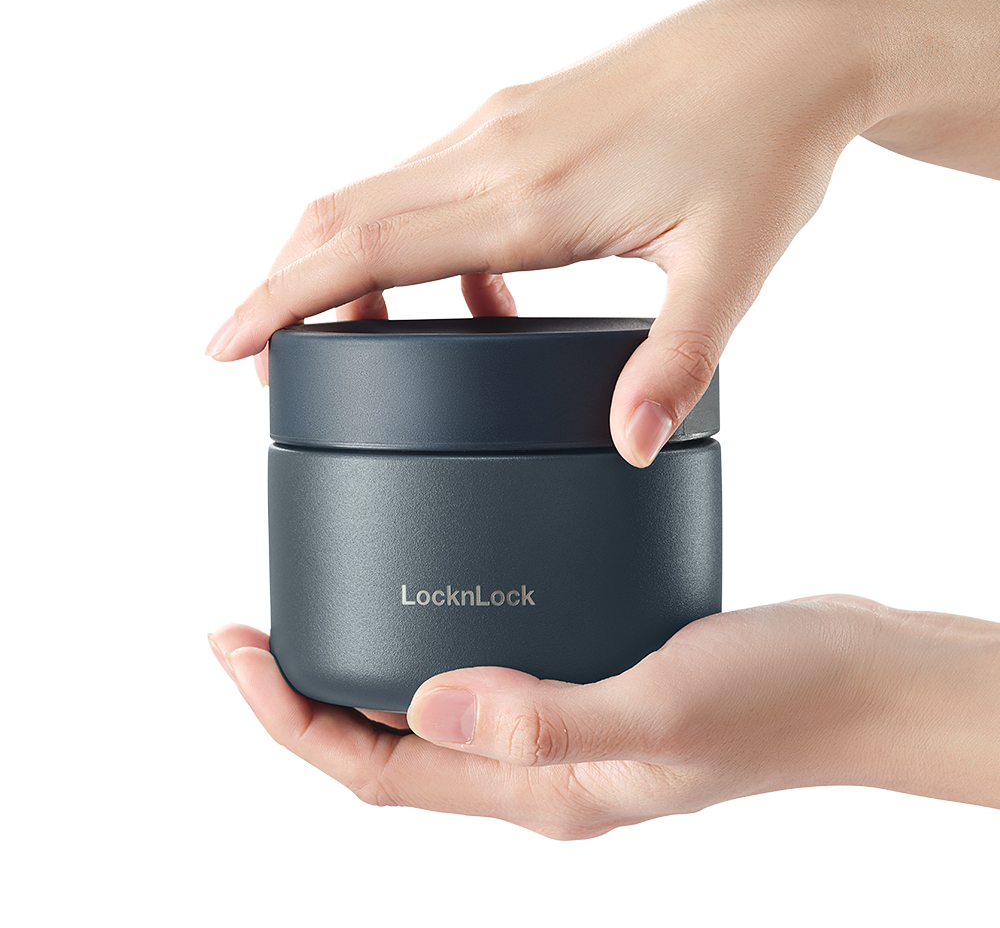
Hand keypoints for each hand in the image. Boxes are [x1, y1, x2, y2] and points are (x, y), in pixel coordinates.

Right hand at [205, 0, 998, 465]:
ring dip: (339, 263)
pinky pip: (429, 186)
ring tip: (343, 340)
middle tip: (260, 362)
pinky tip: (466, 302)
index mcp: (529, 195)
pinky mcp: (518, 121)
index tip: (226, 345)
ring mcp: (501, 126)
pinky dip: (410, 245)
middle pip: (342, 217)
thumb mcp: (728, 270)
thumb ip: (672, 366)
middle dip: (285, 289)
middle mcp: (494, 150)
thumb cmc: (766, 146)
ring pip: (375, 195)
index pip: (365, 247)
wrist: (793, 49)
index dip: (282, 298)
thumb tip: (629, 446)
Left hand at [209, 596, 999, 836]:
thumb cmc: (779, 702)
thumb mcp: (662, 709)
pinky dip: (447, 627)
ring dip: (372, 662)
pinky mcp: (594, 672)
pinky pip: (493, 662)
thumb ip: (547, 714)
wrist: (858, 677)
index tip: (232, 647)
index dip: (290, 719)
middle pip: (389, 744)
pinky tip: (445, 577)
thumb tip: (427, 703)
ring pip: (435, 704)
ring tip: (327, 602)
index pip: (378, 772)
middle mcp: (539, 763)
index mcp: (539, 789)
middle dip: (308, 695)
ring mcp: (565, 718)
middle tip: (257, 626)